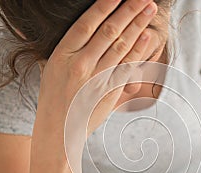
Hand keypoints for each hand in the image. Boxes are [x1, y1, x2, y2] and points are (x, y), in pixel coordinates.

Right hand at [35, 0, 157, 133]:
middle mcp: (79, 65)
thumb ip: (67, 50)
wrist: (57, 132)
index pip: (85, 25)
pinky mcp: (108, 93)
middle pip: (108, 31)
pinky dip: (137, 52)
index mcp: (62, 56)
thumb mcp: (51, 70)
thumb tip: (81, 30)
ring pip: (120, 47)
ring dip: (137, 25)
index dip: (103, 6)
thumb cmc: (53, 100)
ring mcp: (95, 80)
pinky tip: (145, 37)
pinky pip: (125, 69)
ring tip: (148, 9)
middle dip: (128, 11)